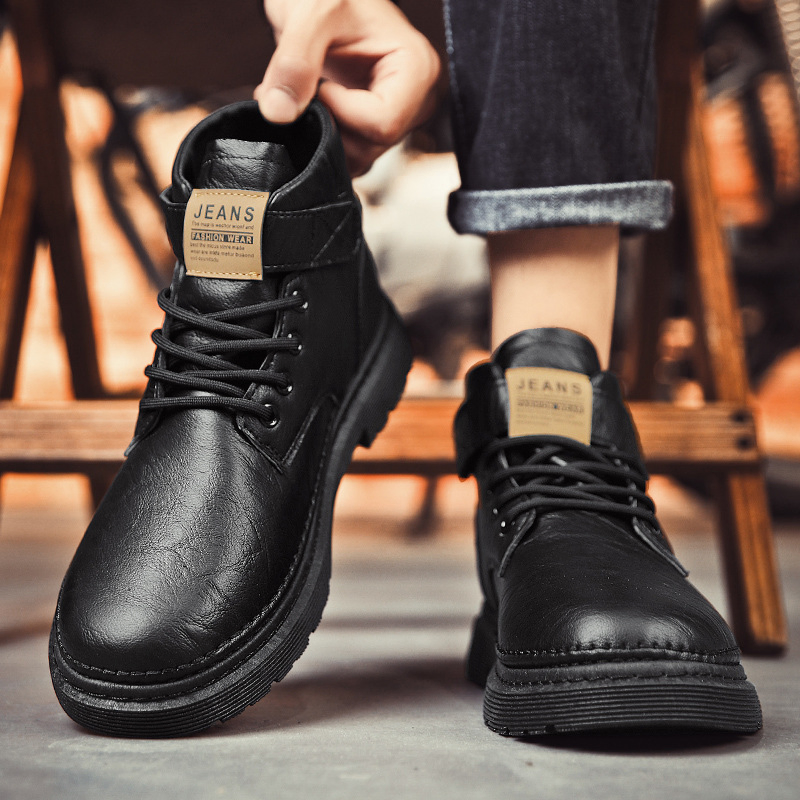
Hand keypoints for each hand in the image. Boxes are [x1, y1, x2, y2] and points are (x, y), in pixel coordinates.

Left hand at [256, 0, 440, 174]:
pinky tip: (310, 110)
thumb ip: (294, 62)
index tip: (317, 84)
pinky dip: (323, 141)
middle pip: (371, 145)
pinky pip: (350, 155)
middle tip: (297, 92)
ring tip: (302, 97)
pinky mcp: (375, 130)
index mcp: (417, 69)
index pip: (383, 123)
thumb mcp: (311, 13)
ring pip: (359, 156)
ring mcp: (397, 118)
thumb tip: (278, 113)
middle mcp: (416, 100)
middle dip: (327, 127)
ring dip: (321, 136)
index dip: (340, 112)